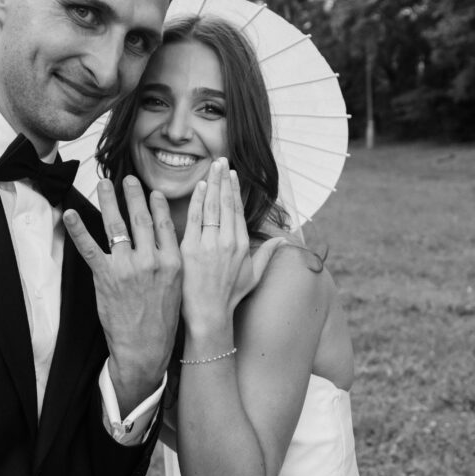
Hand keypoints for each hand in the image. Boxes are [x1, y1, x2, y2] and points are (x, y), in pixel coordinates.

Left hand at [64, 177, 181, 413]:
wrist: (145, 349)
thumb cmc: (162, 324)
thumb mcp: (176, 290)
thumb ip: (170, 264)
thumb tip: (162, 243)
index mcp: (172, 262)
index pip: (164, 225)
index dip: (156, 205)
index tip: (153, 192)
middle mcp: (152, 261)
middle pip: (141, 219)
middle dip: (133, 195)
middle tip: (128, 179)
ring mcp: (128, 268)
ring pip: (117, 226)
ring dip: (109, 201)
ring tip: (104, 184)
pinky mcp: (106, 277)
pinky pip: (90, 248)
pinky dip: (79, 230)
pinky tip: (71, 214)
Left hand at [180, 158, 282, 336]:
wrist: (209, 315)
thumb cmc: (230, 297)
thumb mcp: (254, 276)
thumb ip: (267, 255)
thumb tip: (284, 242)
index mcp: (242, 245)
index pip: (238, 210)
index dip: (234, 190)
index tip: (232, 174)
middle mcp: (227, 241)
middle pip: (225, 203)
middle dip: (222, 179)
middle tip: (221, 160)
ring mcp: (208, 244)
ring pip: (210, 206)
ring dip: (211, 183)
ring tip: (211, 166)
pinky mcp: (190, 249)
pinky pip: (194, 219)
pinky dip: (196, 201)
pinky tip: (198, 186)